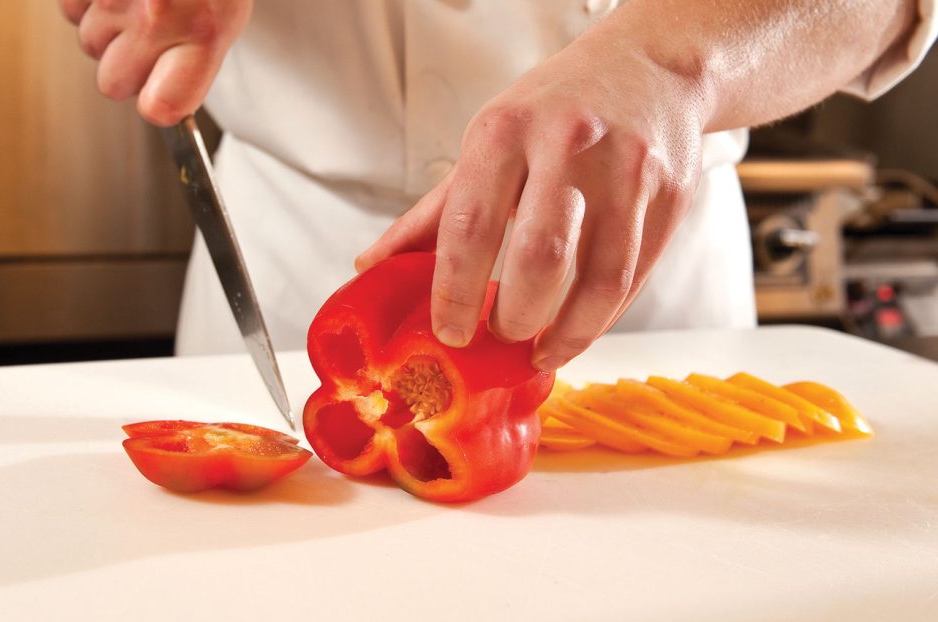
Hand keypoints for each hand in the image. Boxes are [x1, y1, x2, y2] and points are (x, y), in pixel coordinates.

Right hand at [59, 0, 251, 124]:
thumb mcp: (228, 12)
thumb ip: (198, 56)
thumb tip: (165, 97)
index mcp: (204, 30)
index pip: (162, 106)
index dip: (159, 102)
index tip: (162, 95)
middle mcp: (157, 14)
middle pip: (114, 83)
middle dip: (127, 67)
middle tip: (149, 39)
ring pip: (90, 43)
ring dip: (108, 29)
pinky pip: (71, 9)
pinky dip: (89, 0)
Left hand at [357, 26, 710, 371]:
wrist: (651, 67)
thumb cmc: (556, 109)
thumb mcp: (488, 141)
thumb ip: (434, 211)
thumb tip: (372, 267)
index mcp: (506, 130)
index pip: (471, 224)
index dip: (456, 290)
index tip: (450, 331)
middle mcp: (570, 145)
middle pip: (541, 256)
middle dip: (515, 317)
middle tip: (499, 337)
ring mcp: (629, 171)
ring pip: (600, 278)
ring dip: (567, 334)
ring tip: (540, 350)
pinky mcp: (671, 197)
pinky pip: (634, 279)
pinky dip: (602, 318)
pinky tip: (577, 329)